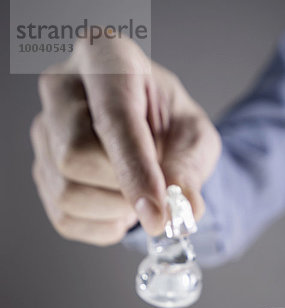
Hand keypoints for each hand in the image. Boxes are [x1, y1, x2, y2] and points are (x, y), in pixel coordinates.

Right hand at [31, 37, 220, 245]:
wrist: (152, 135)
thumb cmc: (170, 126)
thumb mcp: (194, 138)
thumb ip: (189, 168)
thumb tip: (184, 206)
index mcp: (105, 58)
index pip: (113, 118)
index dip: (137, 171)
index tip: (158, 211)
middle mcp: (62, 89)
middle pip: (75, 156)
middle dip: (122, 188)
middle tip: (153, 189)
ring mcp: (44, 131)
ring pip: (67, 192)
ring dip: (114, 210)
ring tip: (136, 193)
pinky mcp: (42, 170)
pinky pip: (65, 218)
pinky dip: (103, 225)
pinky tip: (120, 206)